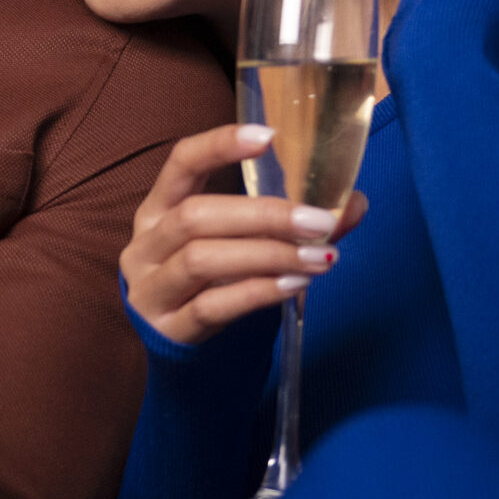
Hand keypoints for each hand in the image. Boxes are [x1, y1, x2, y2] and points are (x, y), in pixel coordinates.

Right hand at [122, 125, 367, 345]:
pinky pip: (212, 306)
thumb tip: (352, 204)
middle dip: (262, 215)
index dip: (218, 146)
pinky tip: (294, 285)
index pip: (181, 163)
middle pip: (195, 216)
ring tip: (317, 257)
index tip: (268, 136)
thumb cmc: (215, 287)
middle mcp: (145, 245)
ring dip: (266, 255)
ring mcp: (151, 290)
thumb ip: (291, 225)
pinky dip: (257, 292)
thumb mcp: (241, 247)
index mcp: (158, 210)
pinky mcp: (167, 331)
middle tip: (317, 221)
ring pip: (201, 260)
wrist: (187, 361)